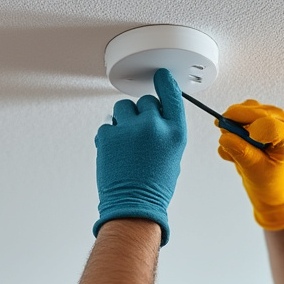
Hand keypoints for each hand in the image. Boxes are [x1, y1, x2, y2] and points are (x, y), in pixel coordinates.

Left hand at [93, 69, 187, 245]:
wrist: (134, 206)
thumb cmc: (154, 187)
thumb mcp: (173, 156)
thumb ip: (166, 132)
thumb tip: (154, 117)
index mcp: (175, 132)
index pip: (171, 95)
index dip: (164, 83)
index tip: (160, 76)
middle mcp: (154, 125)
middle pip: (145, 101)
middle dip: (141, 114)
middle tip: (139, 134)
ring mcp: (129, 129)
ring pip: (123, 108)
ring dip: (123, 120)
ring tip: (126, 142)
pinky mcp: (108, 135)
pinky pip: (107, 124)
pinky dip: (110, 135)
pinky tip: (116, 151)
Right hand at [216, 101, 283, 229]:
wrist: (269, 184)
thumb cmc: (268, 179)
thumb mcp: (255, 170)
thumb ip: (242, 153)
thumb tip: (224, 137)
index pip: (267, 123)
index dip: (249, 131)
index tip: (241, 143)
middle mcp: (279, 119)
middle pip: (251, 111)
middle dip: (234, 126)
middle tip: (227, 144)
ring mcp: (267, 116)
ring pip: (241, 110)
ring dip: (231, 129)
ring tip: (235, 150)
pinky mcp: (255, 117)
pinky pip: (235, 115)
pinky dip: (229, 130)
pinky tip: (235, 147)